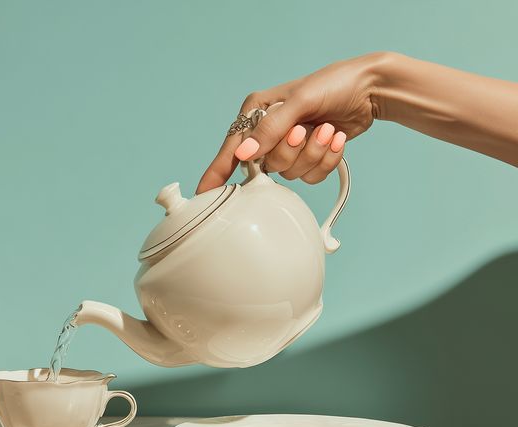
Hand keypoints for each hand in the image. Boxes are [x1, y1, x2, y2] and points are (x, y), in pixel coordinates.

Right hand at [197, 53, 384, 192]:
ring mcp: (289, 146)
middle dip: (291, 151)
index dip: (217, 172)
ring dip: (314, 153)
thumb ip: (270, 129)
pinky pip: (310, 176)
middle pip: (266, 166)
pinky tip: (335, 139)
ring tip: (327, 129)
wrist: (370, 89)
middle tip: (305, 130)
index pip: (232, 149)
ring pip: (290, 173)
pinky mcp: (309, 157)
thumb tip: (244, 154)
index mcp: (257, 113)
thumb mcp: (299, 101)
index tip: (203, 194)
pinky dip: (327, 160)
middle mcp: (269, 132)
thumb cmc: (333, 84)